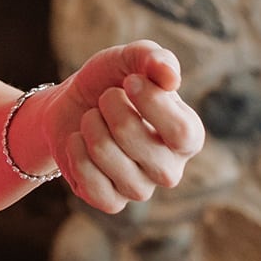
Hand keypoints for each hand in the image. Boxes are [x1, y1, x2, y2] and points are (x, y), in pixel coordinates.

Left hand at [34, 41, 204, 213]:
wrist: (72, 105)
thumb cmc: (111, 80)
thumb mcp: (129, 59)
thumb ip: (152, 58)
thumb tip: (170, 76)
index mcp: (187, 134)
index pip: (181, 131)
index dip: (151, 102)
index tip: (130, 80)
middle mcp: (170, 168)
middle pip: (138, 142)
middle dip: (111, 109)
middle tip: (106, 98)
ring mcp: (142, 188)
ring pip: (112, 162)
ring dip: (91, 129)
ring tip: (91, 118)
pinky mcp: (112, 202)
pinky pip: (95, 188)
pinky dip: (78, 156)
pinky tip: (79, 141)